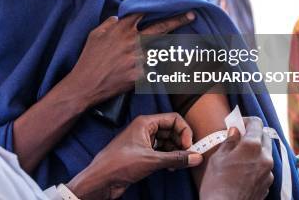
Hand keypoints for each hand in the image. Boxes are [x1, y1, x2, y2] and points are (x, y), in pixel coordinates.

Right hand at [67, 12, 195, 106]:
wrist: (86, 84)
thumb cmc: (88, 59)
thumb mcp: (94, 35)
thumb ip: (108, 24)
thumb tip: (118, 18)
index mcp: (122, 29)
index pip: (142, 13)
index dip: (155, 7)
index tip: (168, 3)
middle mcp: (133, 41)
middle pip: (160, 27)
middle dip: (178, 20)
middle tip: (192, 15)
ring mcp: (138, 58)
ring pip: (162, 49)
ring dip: (173, 46)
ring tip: (187, 44)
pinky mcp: (140, 75)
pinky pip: (155, 69)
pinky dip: (160, 68)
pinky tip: (168, 68)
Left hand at [67, 113, 201, 199]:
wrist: (102, 179)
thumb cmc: (119, 164)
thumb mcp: (152, 161)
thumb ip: (176, 158)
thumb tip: (196, 157)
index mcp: (145, 123)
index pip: (173, 119)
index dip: (184, 131)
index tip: (189, 147)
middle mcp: (145, 129)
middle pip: (171, 130)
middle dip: (181, 142)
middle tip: (188, 157)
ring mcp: (143, 142)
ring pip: (167, 142)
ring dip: (176, 152)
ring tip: (179, 164)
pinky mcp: (142, 154)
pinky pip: (161, 151)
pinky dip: (168, 158)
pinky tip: (171, 167)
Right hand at [199, 117, 273, 199]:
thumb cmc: (217, 183)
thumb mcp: (218, 157)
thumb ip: (229, 141)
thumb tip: (235, 132)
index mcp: (252, 146)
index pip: (256, 123)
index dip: (246, 120)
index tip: (238, 124)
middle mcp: (265, 158)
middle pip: (265, 137)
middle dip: (254, 134)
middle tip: (239, 138)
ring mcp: (269, 173)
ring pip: (266, 153)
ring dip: (256, 150)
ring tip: (240, 156)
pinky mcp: (268, 185)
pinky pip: (265, 168)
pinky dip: (257, 164)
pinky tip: (244, 170)